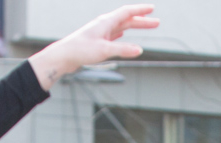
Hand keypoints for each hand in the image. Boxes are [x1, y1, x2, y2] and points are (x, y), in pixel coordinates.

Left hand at [28, 5, 158, 90]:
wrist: (63, 56)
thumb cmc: (80, 50)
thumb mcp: (104, 50)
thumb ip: (122, 49)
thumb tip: (139, 50)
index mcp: (106, 22)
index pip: (127, 12)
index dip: (141, 10)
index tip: (152, 8)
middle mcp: (104, 25)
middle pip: (127, 19)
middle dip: (142, 21)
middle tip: (156, 22)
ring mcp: (100, 32)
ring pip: (121, 26)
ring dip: (134, 26)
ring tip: (145, 27)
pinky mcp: (97, 41)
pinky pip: (113, 34)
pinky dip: (121, 34)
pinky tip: (122, 35)